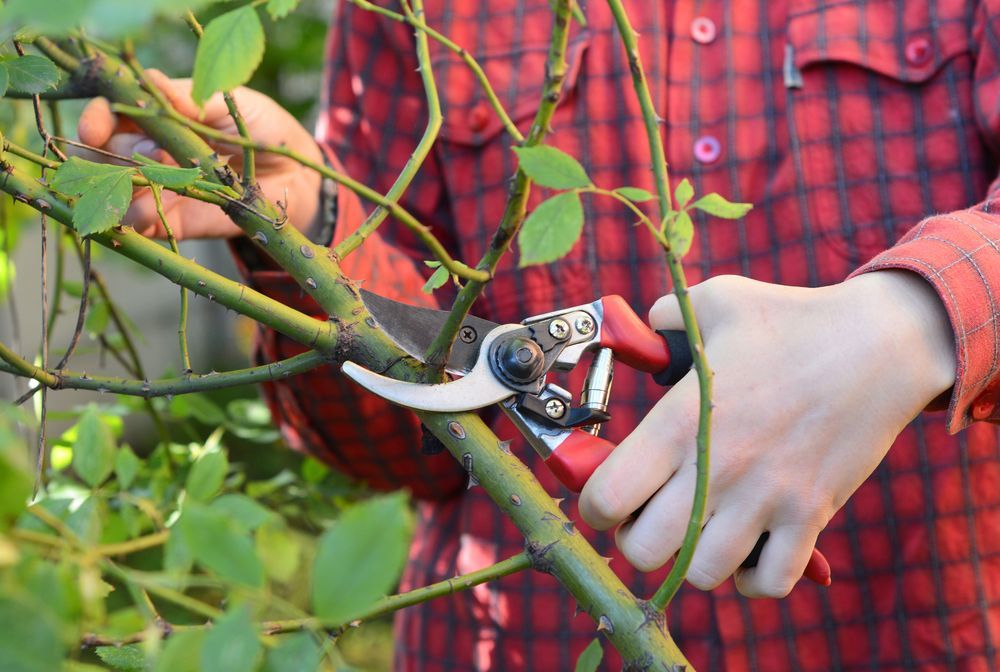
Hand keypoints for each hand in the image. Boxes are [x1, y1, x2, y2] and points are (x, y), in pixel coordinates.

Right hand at [77, 70, 323, 238]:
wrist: (295, 175)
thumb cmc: (263, 128)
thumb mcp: (231, 104)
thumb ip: (191, 99)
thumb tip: (151, 80)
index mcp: (159, 115)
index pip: (112, 113)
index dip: (97, 119)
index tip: (94, 129)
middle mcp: (151, 150)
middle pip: (104, 152)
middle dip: (108, 156)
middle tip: (131, 158)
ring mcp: (160, 185)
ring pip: (118, 189)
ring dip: (118, 190)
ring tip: (138, 189)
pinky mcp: (176, 219)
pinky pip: (144, 222)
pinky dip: (137, 219)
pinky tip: (144, 214)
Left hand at [579, 271, 954, 596]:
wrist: (880, 343)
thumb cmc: (793, 320)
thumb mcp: (716, 301)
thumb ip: (665, 317)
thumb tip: (639, 329)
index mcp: (681, 421)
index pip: (607, 495)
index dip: (595, 503)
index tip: (608, 492)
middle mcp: (717, 469)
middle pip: (644, 550)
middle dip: (635, 538)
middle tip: (648, 514)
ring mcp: (766, 498)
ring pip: (702, 573)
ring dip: (691, 560)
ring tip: (697, 530)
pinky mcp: (811, 515)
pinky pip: (771, 582)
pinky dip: (751, 579)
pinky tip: (746, 549)